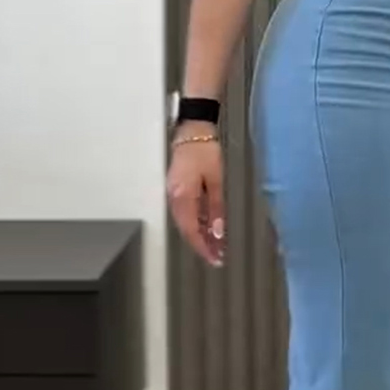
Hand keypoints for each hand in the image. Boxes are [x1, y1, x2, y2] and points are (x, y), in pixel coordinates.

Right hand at [168, 133, 224, 266]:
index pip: (191, 230)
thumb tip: (217, 232)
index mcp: (183, 197)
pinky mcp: (176, 188)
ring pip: (184, 222)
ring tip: (214, 247)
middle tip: (216, 257)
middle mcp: (174, 198)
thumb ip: (216, 208)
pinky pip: (184, 213)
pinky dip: (195, 223)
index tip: (215, 259)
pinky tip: (205, 228)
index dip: (203, 247)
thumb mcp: (216, 181)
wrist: (193, 131)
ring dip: (198, 236)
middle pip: (186, 229)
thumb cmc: (206, 152)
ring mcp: (173, 193)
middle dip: (201, 245)